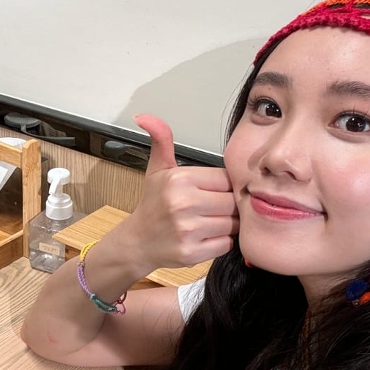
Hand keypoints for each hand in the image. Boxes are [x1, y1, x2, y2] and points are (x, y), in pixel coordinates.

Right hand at [121, 114, 237, 271]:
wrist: (137, 242)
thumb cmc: (152, 205)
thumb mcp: (157, 170)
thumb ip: (161, 140)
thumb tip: (145, 117)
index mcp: (179, 179)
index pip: (226, 178)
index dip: (222, 186)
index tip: (210, 192)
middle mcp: (183, 203)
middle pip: (232, 202)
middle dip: (226, 206)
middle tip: (211, 209)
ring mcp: (188, 230)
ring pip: (232, 224)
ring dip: (226, 225)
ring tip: (208, 222)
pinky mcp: (192, 253)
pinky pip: (226, 244)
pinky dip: (220, 242)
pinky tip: (204, 237)